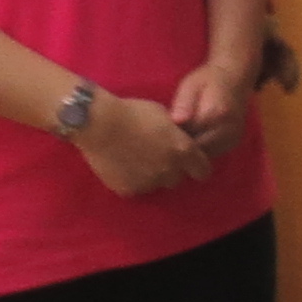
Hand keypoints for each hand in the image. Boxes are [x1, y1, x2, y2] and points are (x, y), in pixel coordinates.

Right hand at [74, 92, 213, 198]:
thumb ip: (176, 132)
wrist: (98, 122)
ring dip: (151, 176)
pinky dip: (131, 180)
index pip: (203, 171)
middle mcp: (170, 171)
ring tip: (136, 160)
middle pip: (177, 178)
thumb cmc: (132, 111)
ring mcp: (149, 183)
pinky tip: (121, 166)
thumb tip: (179, 137)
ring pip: (156, 184)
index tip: (190, 163)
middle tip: (156, 157)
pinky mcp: (129, 190)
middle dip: (171, 170)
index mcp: (183, 151)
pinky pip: (136, 188)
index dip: (197, 167)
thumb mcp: (164, 115)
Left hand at [170, 54, 256, 162]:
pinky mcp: (234, 142)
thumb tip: (175, 121)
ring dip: (193, 151)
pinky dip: (202, 150)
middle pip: (199, 149)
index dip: (173, 138)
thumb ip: (183, 103)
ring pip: (207, 154)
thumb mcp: (190, 85)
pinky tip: (193, 139)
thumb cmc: (207, 79)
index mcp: (216, 113)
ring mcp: (233, 137)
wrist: (234, 78)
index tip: (161, 133)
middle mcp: (228, 128)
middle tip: (168, 138)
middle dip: (183, 147)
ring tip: (180, 138)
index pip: (190, 136)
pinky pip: (214, 153)